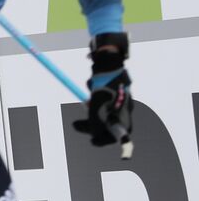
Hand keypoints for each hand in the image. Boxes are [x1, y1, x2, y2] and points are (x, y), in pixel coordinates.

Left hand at [70, 33, 132, 158]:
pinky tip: (91, 83)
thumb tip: (93, 135)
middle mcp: (124, 106)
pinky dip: (92, 94)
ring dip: (90, 106)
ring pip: (100, 108)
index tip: (92, 141)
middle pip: (106, 122)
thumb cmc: (104, 85)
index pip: (118, 134)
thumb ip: (95, 124)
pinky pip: (99, 97)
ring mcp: (119, 97)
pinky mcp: (112, 88)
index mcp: (125, 113)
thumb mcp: (97, 108)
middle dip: (90, 123)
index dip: (104, 139)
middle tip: (75, 125)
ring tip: (87, 96)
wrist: (108, 59)